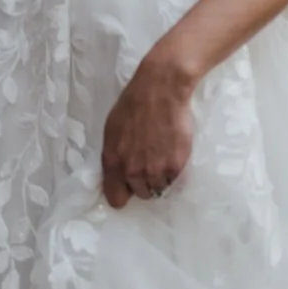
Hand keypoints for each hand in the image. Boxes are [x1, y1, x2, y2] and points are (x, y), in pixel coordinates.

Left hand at [100, 43, 196, 209]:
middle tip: (150, 161)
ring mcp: (155, 170)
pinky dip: (174, 171)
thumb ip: (113, 156)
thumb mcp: (112, 130)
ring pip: (159, 188)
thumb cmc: (133, 105)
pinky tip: (172, 152)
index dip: (123, 192)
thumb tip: (118, 176)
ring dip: (160, 177)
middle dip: (144, 182)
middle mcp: (133, 171)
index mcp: (113, 162)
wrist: (160, 90)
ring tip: (163, 156)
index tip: (129, 186)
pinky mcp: (175, 166)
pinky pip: (174, 181)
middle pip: (141, 194)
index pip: (116, 199)